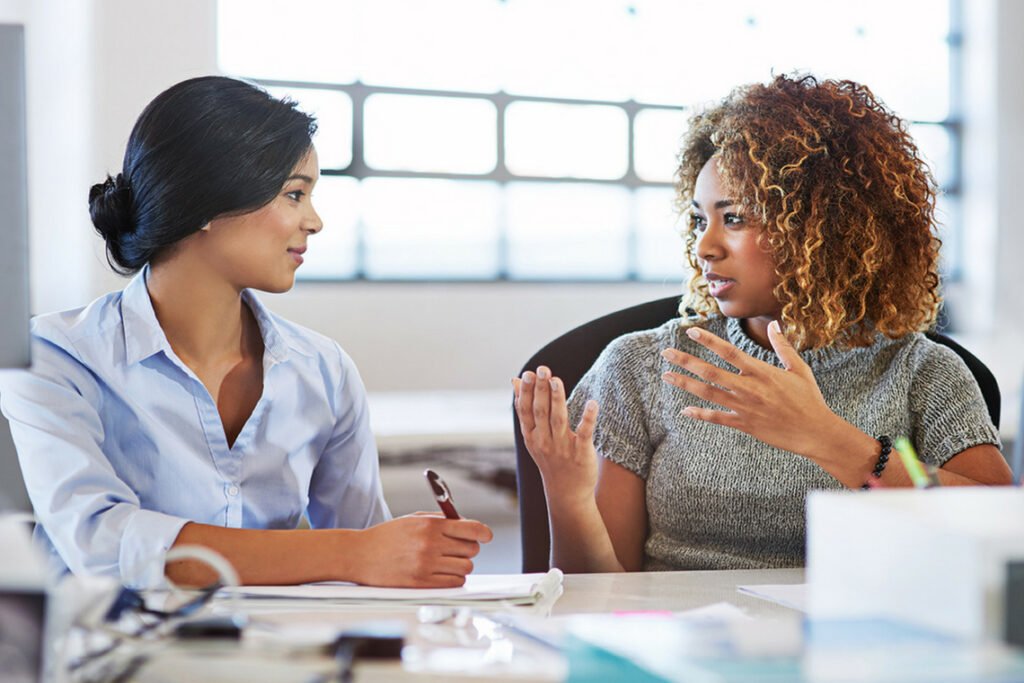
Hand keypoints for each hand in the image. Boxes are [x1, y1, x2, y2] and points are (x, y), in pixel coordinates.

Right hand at [352, 514, 492, 587]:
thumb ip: (441, 520)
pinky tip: (442, 573)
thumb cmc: (387, 536)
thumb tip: (467, 526)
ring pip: (465, 568)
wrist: (360, 555)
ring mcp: (426, 565)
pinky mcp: (421, 583)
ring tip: (447, 562)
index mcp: (430, 525)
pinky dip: (453, 579)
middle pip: (471, 549)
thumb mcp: (413, 519)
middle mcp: (430, 544)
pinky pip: (453, 583)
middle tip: (457, 549)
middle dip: (468, 548)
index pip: (471, 529)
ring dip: (460, 565)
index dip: (483, 533)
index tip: (486, 536)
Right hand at [513, 367, 599, 511]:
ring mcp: (562, 448)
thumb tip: (513, 381)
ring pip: (558, 419)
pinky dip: (588, 418)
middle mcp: (544, 441)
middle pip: (540, 411)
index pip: (525, 410)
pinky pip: (584, 433)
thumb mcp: (533, 435)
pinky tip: (592, 403)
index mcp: (531, 435)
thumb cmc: (550, 458)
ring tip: (556, 380)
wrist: (567, 493)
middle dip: (540, 390)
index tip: (527, 373)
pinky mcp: (581, 453)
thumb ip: (525, 408)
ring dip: (557, 399)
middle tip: (542, 369)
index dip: (525, 392)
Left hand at [660, 321, 846, 460]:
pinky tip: (685, 411)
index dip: (708, 341)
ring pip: (708, 394)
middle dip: (686, 361)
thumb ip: (783, 346)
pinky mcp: (744, 424)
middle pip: (710, 372)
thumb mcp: (799, 369)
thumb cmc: (809, 399)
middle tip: (666, 353)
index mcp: (761, 372)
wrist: (816, 432)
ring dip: (685, 384)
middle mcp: (749, 388)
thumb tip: (774, 324)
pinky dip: (700, 415)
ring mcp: (744, 407)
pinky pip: (717, 418)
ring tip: (666, 376)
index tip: (691, 331)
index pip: (729, 352)